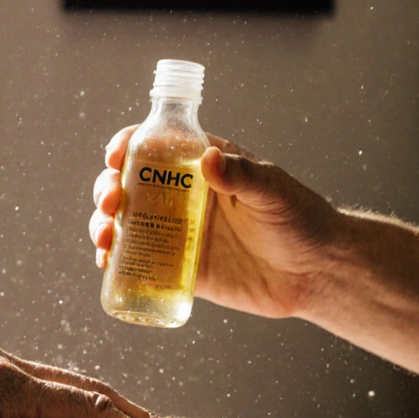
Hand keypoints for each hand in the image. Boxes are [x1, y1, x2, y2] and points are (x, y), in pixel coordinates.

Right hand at [90, 127, 341, 317]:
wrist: (315, 273)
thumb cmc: (301, 220)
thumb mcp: (273, 191)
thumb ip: (243, 175)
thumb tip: (209, 157)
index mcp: (201, 164)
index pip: (155, 144)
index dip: (127, 144)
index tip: (115, 155)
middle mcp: (182, 195)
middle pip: (128, 183)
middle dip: (107, 189)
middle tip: (110, 203)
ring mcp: (177, 231)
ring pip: (125, 223)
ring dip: (103, 225)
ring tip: (104, 236)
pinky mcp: (179, 267)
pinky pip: (137, 262)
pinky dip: (115, 261)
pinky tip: (107, 263)